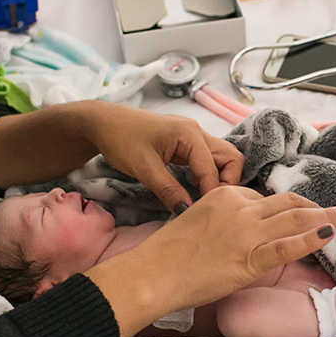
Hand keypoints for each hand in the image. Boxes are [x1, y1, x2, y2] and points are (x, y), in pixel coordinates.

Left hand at [86, 105, 243, 212]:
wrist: (104, 123)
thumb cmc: (121, 139)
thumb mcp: (143, 168)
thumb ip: (168, 190)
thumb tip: (187, 212)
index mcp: (189, 134)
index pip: (213, 167)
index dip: (211, 192)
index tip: (202, 213)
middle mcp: (197, 133)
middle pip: (231, 158)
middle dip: (227, 182)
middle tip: (211, 204)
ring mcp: (193, 137)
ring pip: (223, 159)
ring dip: (219, 179)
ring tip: (203, 198)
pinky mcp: (186, 144)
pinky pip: (208, 160)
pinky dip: (208, 175)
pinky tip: (194, 189)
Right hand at [86, 186, 335, 336]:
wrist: (154, 272)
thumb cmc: (168, 253)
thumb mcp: (196, 220)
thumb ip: (221, 220)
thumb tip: (239, 231)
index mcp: (225, 195)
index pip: (263, 199)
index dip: (285, 208)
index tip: (299, 213)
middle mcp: (240, 208)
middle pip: (286, 203)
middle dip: (314, 206)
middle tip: (335, 209)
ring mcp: (248, 232)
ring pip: (295, 220)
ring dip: (324, 217)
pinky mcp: (251, 258)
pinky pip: (288, 246)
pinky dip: (312, 239)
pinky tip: (329, 235)